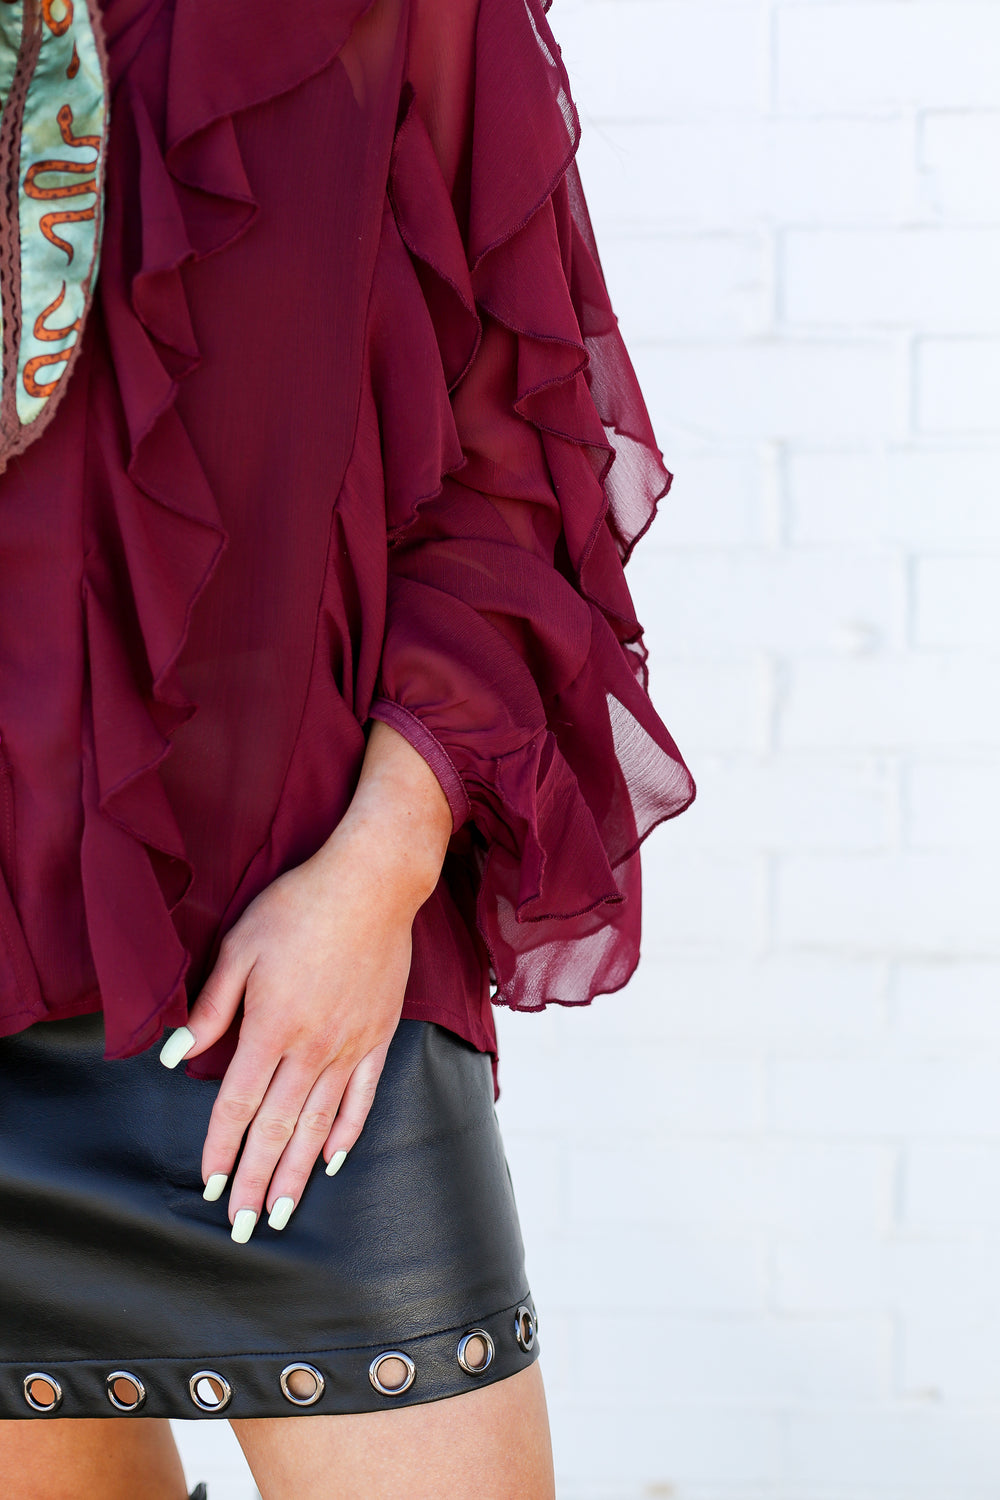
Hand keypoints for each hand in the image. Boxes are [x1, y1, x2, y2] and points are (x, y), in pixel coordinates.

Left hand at [159, 720, 453, 1240]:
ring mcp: (350, 1046)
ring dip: (298, 1173)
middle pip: (277, 1129)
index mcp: (272, 1028)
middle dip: (257, 1182)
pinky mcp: (378, 1036)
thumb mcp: (240, 946)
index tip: (211, 1187)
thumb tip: (174, 1055)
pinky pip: (361, 1097)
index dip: (222, 1150)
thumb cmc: (299, 907)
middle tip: (243, 1228)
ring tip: (283, 1213)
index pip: (238, 1105)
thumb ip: (210, 1006)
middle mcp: (312, 1048)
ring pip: (318, 1124)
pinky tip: (331, 1160)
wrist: (373, 884)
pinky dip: (345, 1133)